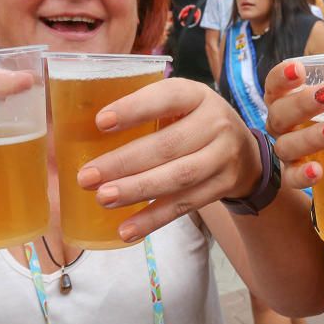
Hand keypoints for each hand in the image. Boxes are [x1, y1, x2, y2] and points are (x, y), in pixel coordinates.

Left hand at [75, 78, 261, 240]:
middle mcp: (216, 122)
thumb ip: (144, 110)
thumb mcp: (179, 105)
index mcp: (196, 95)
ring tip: (103, 198)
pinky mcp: (222, 186)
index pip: (166, 97)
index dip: (134, 109)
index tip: (100, 122)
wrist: (244, 152)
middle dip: (124, 162)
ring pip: (177, 177)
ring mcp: (223, 156)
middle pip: (168, 145)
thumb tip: (78, 126)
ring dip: (137, 190)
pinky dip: (154, 219)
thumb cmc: (193, 123)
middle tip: (86, 176)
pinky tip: (126, 229)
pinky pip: (184, 205)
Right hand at [264, 46, 323, 190]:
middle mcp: (281, 123)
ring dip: (311, 136)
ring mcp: (286, 150)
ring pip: (286, 145)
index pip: (275, 83)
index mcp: (288, 97)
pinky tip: (319, 170)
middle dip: (304, 103)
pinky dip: (303, 174)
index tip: (300, 68)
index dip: (283, 75)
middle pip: (280, 112)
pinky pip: (290, 178)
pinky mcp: (293, 174)